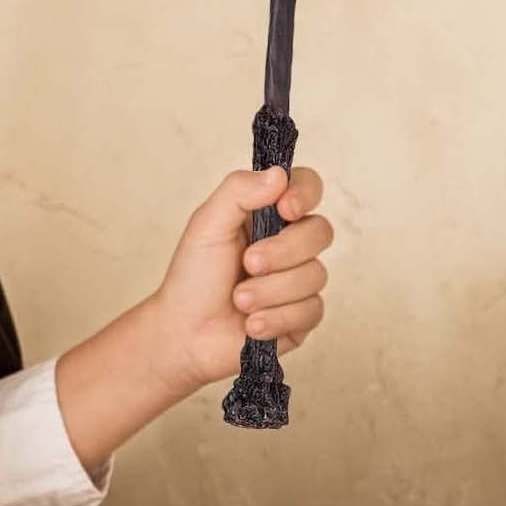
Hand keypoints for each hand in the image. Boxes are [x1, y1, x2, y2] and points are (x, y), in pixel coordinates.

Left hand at [149, 165, 332, 392]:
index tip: (286, 209)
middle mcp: (289, 243)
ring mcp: (299, 280)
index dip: (305, 193)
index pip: (306, 186)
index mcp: (266, 214)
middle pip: (320, 231)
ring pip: (315, 275)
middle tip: (247, 263)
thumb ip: (238, 191)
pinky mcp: (303, 316)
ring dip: (269, 291)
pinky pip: (312, 311)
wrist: (186, 332)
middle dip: (282, 252)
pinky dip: (276, 318)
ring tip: (238, 300)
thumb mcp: (207, 224)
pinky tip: (251, 324)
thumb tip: (279, 174)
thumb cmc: (193, 275)